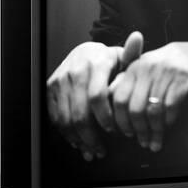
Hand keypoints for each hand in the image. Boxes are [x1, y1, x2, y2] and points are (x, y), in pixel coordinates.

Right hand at [46, 31, 142, 160]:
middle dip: (91, 136)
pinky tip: (77, 142)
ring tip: (91, 149)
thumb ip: (132, 55)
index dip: (105, 117)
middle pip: (80, 113)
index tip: (114, 130)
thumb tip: (137, 37)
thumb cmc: (108, 60)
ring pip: (66, 118)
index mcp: (96, 63)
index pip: (97, 96)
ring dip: (78, 139)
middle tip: (101, 150)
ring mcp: (60, 79)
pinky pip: (55, 116)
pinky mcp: (50, 88)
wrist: (84, 52)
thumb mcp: (122, 57)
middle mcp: (75, 70)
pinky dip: (65, 133)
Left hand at [109, 41, 187, 152]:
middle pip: (136, 109)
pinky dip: (168, 122)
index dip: (121, 120)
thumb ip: (125, 84)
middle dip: (139, 130)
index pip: (120, 99)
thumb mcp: (142, 70)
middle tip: (142, 142)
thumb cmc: (161, 67)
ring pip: (154, 111)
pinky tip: (168, 128)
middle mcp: (147, 69)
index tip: (126, 133)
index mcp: (134, 68)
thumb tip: (109, 106)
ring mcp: (166, 73)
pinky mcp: (183, 79)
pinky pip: (171, 108)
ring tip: (155, 143)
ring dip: (154, 131)